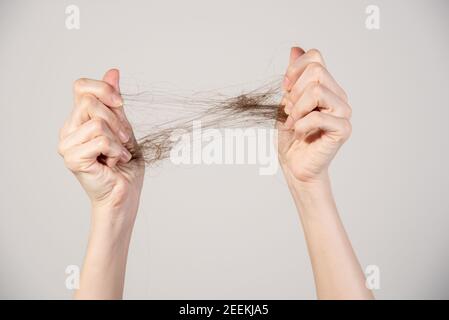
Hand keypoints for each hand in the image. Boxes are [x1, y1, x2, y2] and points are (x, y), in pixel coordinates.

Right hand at [58, 69, 143, 222]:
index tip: (120, 103)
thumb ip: (115, 103)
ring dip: (118, 139)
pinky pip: (101, 139)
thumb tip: (113, 72)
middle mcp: (68, 130)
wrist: (125, 194)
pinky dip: (117, 150)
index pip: (82, 87)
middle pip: (90, 101)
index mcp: (78, 121)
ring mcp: (67, 145)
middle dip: (117, 120)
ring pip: (97, 122)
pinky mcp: (73, 159)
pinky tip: (116, 162)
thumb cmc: (124, 166)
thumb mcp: (123, 127)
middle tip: (124, 139)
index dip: (104, 89)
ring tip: (119, 154)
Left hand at [277, 47, 351, 184]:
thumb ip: (293, 77)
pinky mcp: (343, 129)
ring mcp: (343, 112)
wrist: (295, 164)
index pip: (315, 58)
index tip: (285, 89)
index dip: (294, 70)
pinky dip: (300, 125)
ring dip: (297, 109)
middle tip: (290, 112)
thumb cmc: (291, 136)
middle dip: (294, 92)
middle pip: (316, 71)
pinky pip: (317, 116)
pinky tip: (301, 134)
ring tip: (295, 123)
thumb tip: (295, 49)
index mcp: (327, 86)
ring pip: (317, 90)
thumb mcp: (287, 101)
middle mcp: (339, 96)